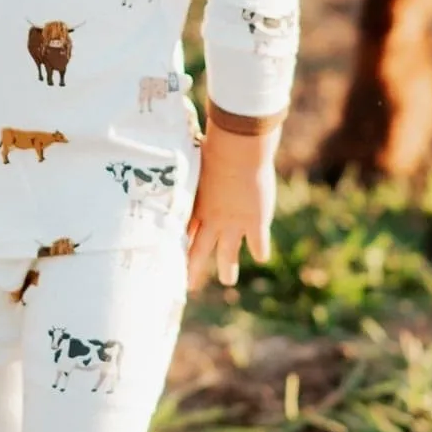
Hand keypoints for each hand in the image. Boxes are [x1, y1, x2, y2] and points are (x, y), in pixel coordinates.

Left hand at [186, 124, 279, 290]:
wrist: (237, 152)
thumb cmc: (213, 149)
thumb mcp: (193, 159)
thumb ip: (186, 162)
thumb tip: (171, 147)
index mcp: (195, 205)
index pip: (183, 233)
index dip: (178, 247)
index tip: (170, 259)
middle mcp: (212, 220)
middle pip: (198, 251)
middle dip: (193, 270)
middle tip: (189, 285)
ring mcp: (234, 225)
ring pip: (228, 255)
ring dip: (227, 269)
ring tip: (228, 280)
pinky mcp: (255, 223)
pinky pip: (257, 244)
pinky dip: (259, 250)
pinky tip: (260, 256)